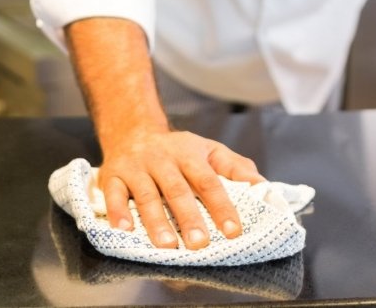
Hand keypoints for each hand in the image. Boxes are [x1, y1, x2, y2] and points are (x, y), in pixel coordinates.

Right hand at [98, 129, 263, 250]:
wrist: (132, 130)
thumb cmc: (177, 150)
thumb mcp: (209, 150)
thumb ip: (236, 168)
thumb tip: (263, 187)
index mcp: (189, 153)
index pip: (208, 181)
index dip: (221, 206)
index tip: (233, 230)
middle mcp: (162, 159)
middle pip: (177, 190)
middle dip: (189, 218)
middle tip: (200, 243)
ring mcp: (136, 167)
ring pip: (146, 195)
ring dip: (156, 221)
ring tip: (167, 245)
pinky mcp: (112, 176)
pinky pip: (113, 194)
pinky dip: (118, 212)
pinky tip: (125, 230)